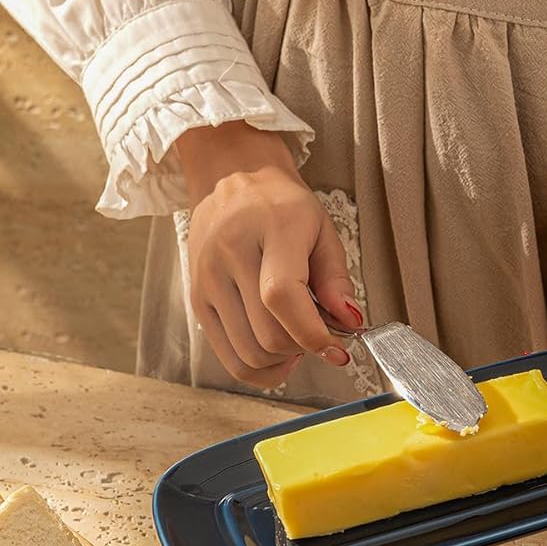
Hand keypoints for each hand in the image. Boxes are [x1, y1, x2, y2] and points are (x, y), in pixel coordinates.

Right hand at [178, 120, 362, 388]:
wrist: (231, 178)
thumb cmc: (281, 204)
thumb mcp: (321, 228)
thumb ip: (337, 277)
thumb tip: (349, 322)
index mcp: (271, 228)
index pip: (282, 296)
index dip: (313, 334)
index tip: (338, 350)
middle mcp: (231, 254)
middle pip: (267, 335)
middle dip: (302, 348)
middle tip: (318, 335)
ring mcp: (208, 280)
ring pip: (248, 353)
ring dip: (280, 361)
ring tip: (295, 340)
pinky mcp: (196, 300)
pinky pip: (227, 356)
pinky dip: (257, 367)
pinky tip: (274, 352)